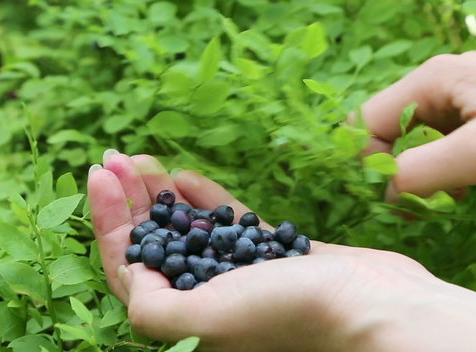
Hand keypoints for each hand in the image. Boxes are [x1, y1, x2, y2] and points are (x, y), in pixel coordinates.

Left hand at [87, 151, 475, 350]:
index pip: (129, 268)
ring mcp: (239, 273)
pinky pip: (226, 221)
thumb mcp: (209, 318)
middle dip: (130, 201)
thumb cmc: (292, 315)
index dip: (108, 220)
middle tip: (114, 157)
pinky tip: (184, 176)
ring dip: (161, 195)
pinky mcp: (269, 252)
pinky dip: (204, 199)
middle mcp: (209, 298)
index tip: (100, 173)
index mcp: (188, 319)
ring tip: (142, 160)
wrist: (376, 306)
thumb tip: (132, 276)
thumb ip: (155, 308)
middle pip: (154, 244)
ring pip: (187, 229)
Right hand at [359, 51, 475, 199]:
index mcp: (432, 80)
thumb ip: (421, 171)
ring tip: (435, 204)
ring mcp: (461, 100)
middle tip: (409, 208)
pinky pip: (440, 146)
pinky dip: (440, 172)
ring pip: (413, 141)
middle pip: (389, 130)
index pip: (369, 120)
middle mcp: (440, 84)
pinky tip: (458, 192)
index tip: (385, 199)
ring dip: (416, 175)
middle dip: (392, 170)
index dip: (368, 160)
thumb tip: (385, 194)